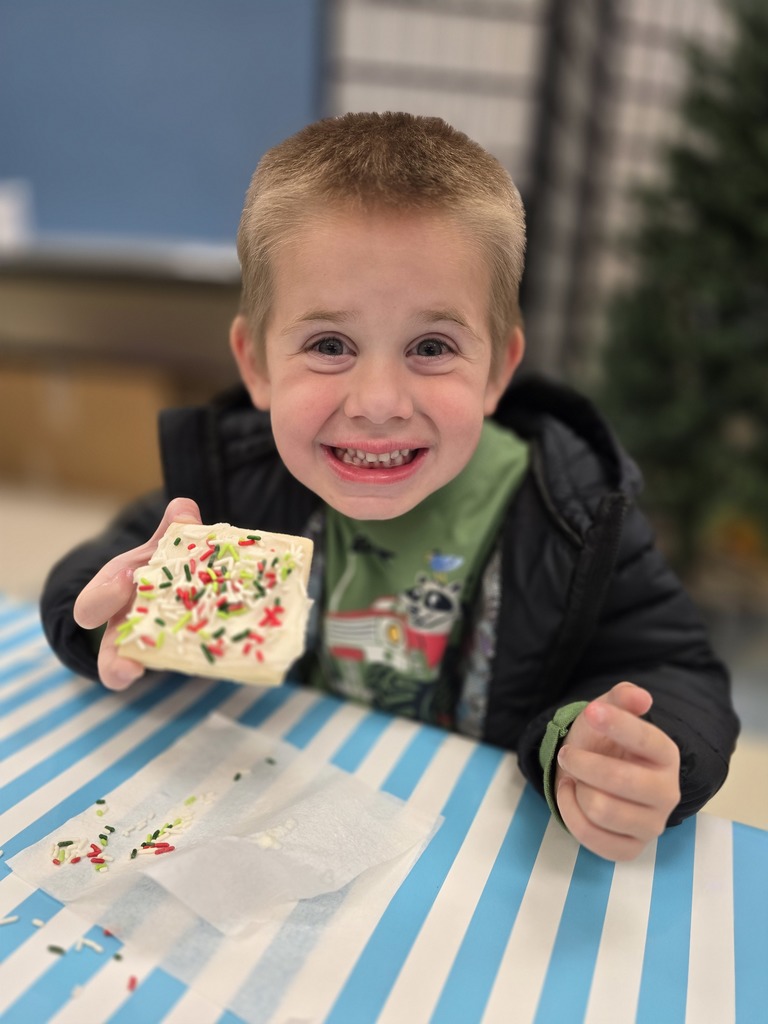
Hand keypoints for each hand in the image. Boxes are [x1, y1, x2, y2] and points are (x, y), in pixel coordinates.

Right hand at [73, 497, 201, 690]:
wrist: (177, 580)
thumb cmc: (161, 562)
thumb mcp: (163, 545)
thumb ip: (174, 528)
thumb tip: (184, 508)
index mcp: (113, 596)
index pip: (92, 604)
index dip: (103, 596)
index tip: (125, 582)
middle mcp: (121, 626)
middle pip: (105, 652)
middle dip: (111, 657)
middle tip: (126, 662)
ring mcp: (144, 647)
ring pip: (124, 668)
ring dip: (125, 671)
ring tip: (135, 673)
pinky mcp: (172, 658)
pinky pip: (170, 667)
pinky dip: (181, 665)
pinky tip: (201, 662)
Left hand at [554, 681, 680, 860]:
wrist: (590, 775)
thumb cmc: (603, 742)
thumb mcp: (608, 712)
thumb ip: (622, 698)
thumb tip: (641, 696)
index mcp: (666, 755)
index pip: (647, 740)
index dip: (619, 725)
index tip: (592, 712)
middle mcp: (667, 793)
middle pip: (620, 780)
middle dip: (582, 763)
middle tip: (568, 754)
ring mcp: (652, 825)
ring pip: (601, 810)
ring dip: (576, 789)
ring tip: (574, 778)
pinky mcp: (631, 849)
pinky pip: (591, 837)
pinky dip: (570, 813)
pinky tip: (572, 797)